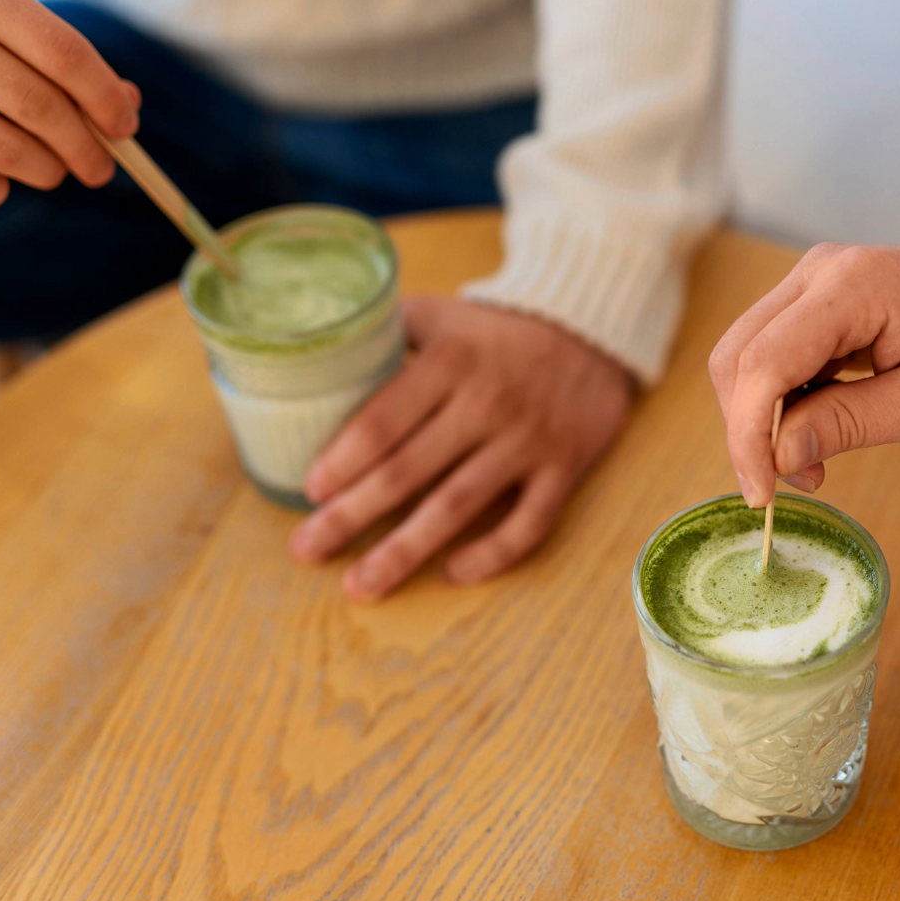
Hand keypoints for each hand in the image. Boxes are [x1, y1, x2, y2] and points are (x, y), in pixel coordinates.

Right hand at [0, 0, 137, 209]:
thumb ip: (45, 47)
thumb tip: (126, 104)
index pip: (61, 51)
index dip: (104, 97)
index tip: (126, 126)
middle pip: (38, 106)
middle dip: (86, 147)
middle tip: (100, 167)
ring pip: (6, 152)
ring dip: (46, 172)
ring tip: (51, 170)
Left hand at [288, 297, 632, 599]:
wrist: (592, 329)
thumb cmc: (499, 329)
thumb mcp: (441, 314)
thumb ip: (386, 335)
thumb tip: (317, 365)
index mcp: (450, 362)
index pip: (385, 419)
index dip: (343, 459)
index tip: (311, 490)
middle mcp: (487, 404)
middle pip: (408, 471)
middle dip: (352, 516)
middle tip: (307, 549)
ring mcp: (527, 441)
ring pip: (458, 506)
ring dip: (405, 550)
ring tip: (362, 585)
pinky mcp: (564, 468)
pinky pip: (529, 523)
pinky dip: (493, 554)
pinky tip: (453, 573)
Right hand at [708, 244, 899, 505]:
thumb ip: (849, 424)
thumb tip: (777, 456)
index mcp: (853, 287)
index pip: (763, 364)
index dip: (749, 435)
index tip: (761, 494)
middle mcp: (819, 271)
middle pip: (738, 356)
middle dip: (749, 430)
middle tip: (791, 483)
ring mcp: (813, 280)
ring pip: (745, 355)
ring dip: (761, 418)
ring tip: (811, 462)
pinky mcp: (815, 298)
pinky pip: (770, 351)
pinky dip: (778, 400)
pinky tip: (815, 430)